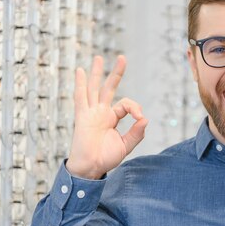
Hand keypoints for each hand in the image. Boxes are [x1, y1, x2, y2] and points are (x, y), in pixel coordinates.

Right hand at [66, 55, 147, 178]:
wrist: (91, 167)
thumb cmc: (106, 158)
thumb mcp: (126, 145)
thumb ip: (136, 133)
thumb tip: (145, 119)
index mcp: (111, 119)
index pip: (125, 105)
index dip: (135, 108)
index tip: (140, 119)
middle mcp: (100, 113)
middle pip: (109, 88)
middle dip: (116, 73)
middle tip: (122, 58)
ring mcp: (91, 113)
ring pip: (94, 88)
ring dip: (97, 73)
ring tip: (99, 58)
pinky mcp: (82, 116)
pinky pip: (81, 98)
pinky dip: (80, 84)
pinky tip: (80, 71)